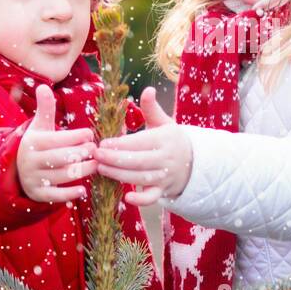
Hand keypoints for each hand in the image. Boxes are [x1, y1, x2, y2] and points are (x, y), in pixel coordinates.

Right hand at [16, 84, 96, 202]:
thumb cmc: (38, 144)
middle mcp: (31, 161)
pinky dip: (69, 194)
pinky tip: (83, 190)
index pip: (57, 139)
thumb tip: (44, 86)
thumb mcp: (39, 126)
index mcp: (33, 143)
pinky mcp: (38, 195)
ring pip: (61, 176)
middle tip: (96, 149)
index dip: (75, 137)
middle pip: (61, 158)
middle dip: (81, 153)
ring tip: (97, 165)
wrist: (18, 171)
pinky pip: (55, 196)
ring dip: (81, 171)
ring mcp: (34, 179)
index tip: (91, 134)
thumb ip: (45, 108)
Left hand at [96, 86, 192, 206]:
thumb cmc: (171, 140)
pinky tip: (126, 198)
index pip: (140, 142)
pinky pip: (153, 198)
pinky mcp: (163, 190)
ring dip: (119, 175)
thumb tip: (148, 89)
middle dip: (115, 159)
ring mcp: (165, 176)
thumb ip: (152, 108)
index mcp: (165, 139)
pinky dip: (142, 201)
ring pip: (141, 178)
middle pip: (138, 161)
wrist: (194, 162)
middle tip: (96, 155)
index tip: (102, 142)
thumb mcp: (164, 122)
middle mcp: (166, 158)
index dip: (120, 143)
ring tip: (101, 169)